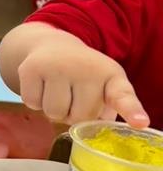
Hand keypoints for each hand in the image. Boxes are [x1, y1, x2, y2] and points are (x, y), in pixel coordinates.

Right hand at [16, 36, 147, 126]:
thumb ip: (106, 109)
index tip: (140, 122)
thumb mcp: (103, 86)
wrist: (53, 45)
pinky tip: (41, 87)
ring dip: (53, 110)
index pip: (123, 96)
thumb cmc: (83, 74)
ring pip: (53, 113)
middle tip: (72, 98)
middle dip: (73, 115)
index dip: (131, 111)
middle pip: (79, 117)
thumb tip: (94, 125)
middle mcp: (85, 68)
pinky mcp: (31, 68)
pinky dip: (35, 102)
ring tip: (56, 92)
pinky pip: (32, 104)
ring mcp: (56, 66)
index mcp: (111, 75)